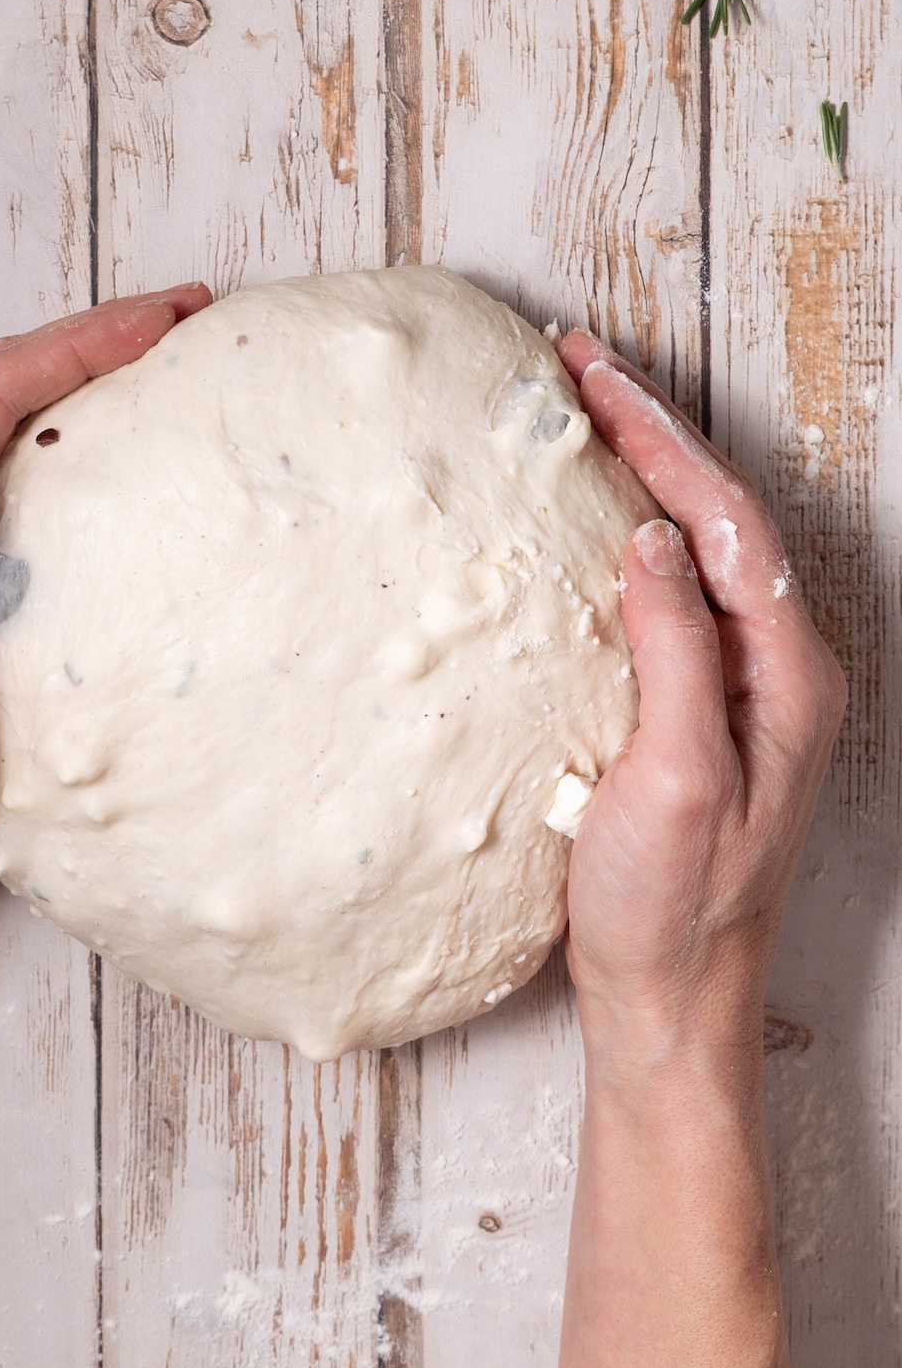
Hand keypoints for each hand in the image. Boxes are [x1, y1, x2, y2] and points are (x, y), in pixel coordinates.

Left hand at [0, 285, 211, 910]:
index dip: (76, 346)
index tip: (165, 321)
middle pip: (5, 392)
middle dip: (96, 343)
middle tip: (192, 319)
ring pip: (20, 430)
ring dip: (95, 384)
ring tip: (176, 362)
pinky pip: (32, 486)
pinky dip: (88, 448)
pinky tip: (137, 456)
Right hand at [557, 333, 846, 1050]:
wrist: (668, 1000)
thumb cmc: (673, 908)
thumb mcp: (678, 778)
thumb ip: (675, 651)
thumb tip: (650, 537)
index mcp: (789, 677)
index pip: (726, 523)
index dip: (660, 440)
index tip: (591, 378)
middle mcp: (779, 671)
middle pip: (721, 519)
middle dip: (652, 433)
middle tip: (578, 367)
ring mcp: (740, 690)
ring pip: (698, 549)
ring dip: (644, 474)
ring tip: (584, 417)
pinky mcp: (698, 711)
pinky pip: (672, 595)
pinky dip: (631, 535)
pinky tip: (592, 522)